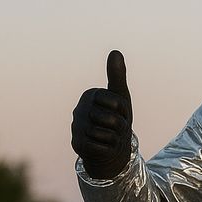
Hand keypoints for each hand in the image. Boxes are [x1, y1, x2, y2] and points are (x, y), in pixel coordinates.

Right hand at [71, 50, 132, 178]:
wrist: (108, 146)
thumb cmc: (116, 118)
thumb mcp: (120, 97)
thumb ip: (117, 76)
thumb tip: (115, 52)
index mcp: (91, 95)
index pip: (118, 103)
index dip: (124, 111)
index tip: (119, 113)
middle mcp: (80, 109)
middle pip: (112, 120)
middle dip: (121, 127)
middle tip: (116, 128)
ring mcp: (77, 127)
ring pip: (107, 135)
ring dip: (115, 139)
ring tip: (110, 137)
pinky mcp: (77, 144)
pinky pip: (102, 148)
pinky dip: (108, 149)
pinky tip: (103, 147)